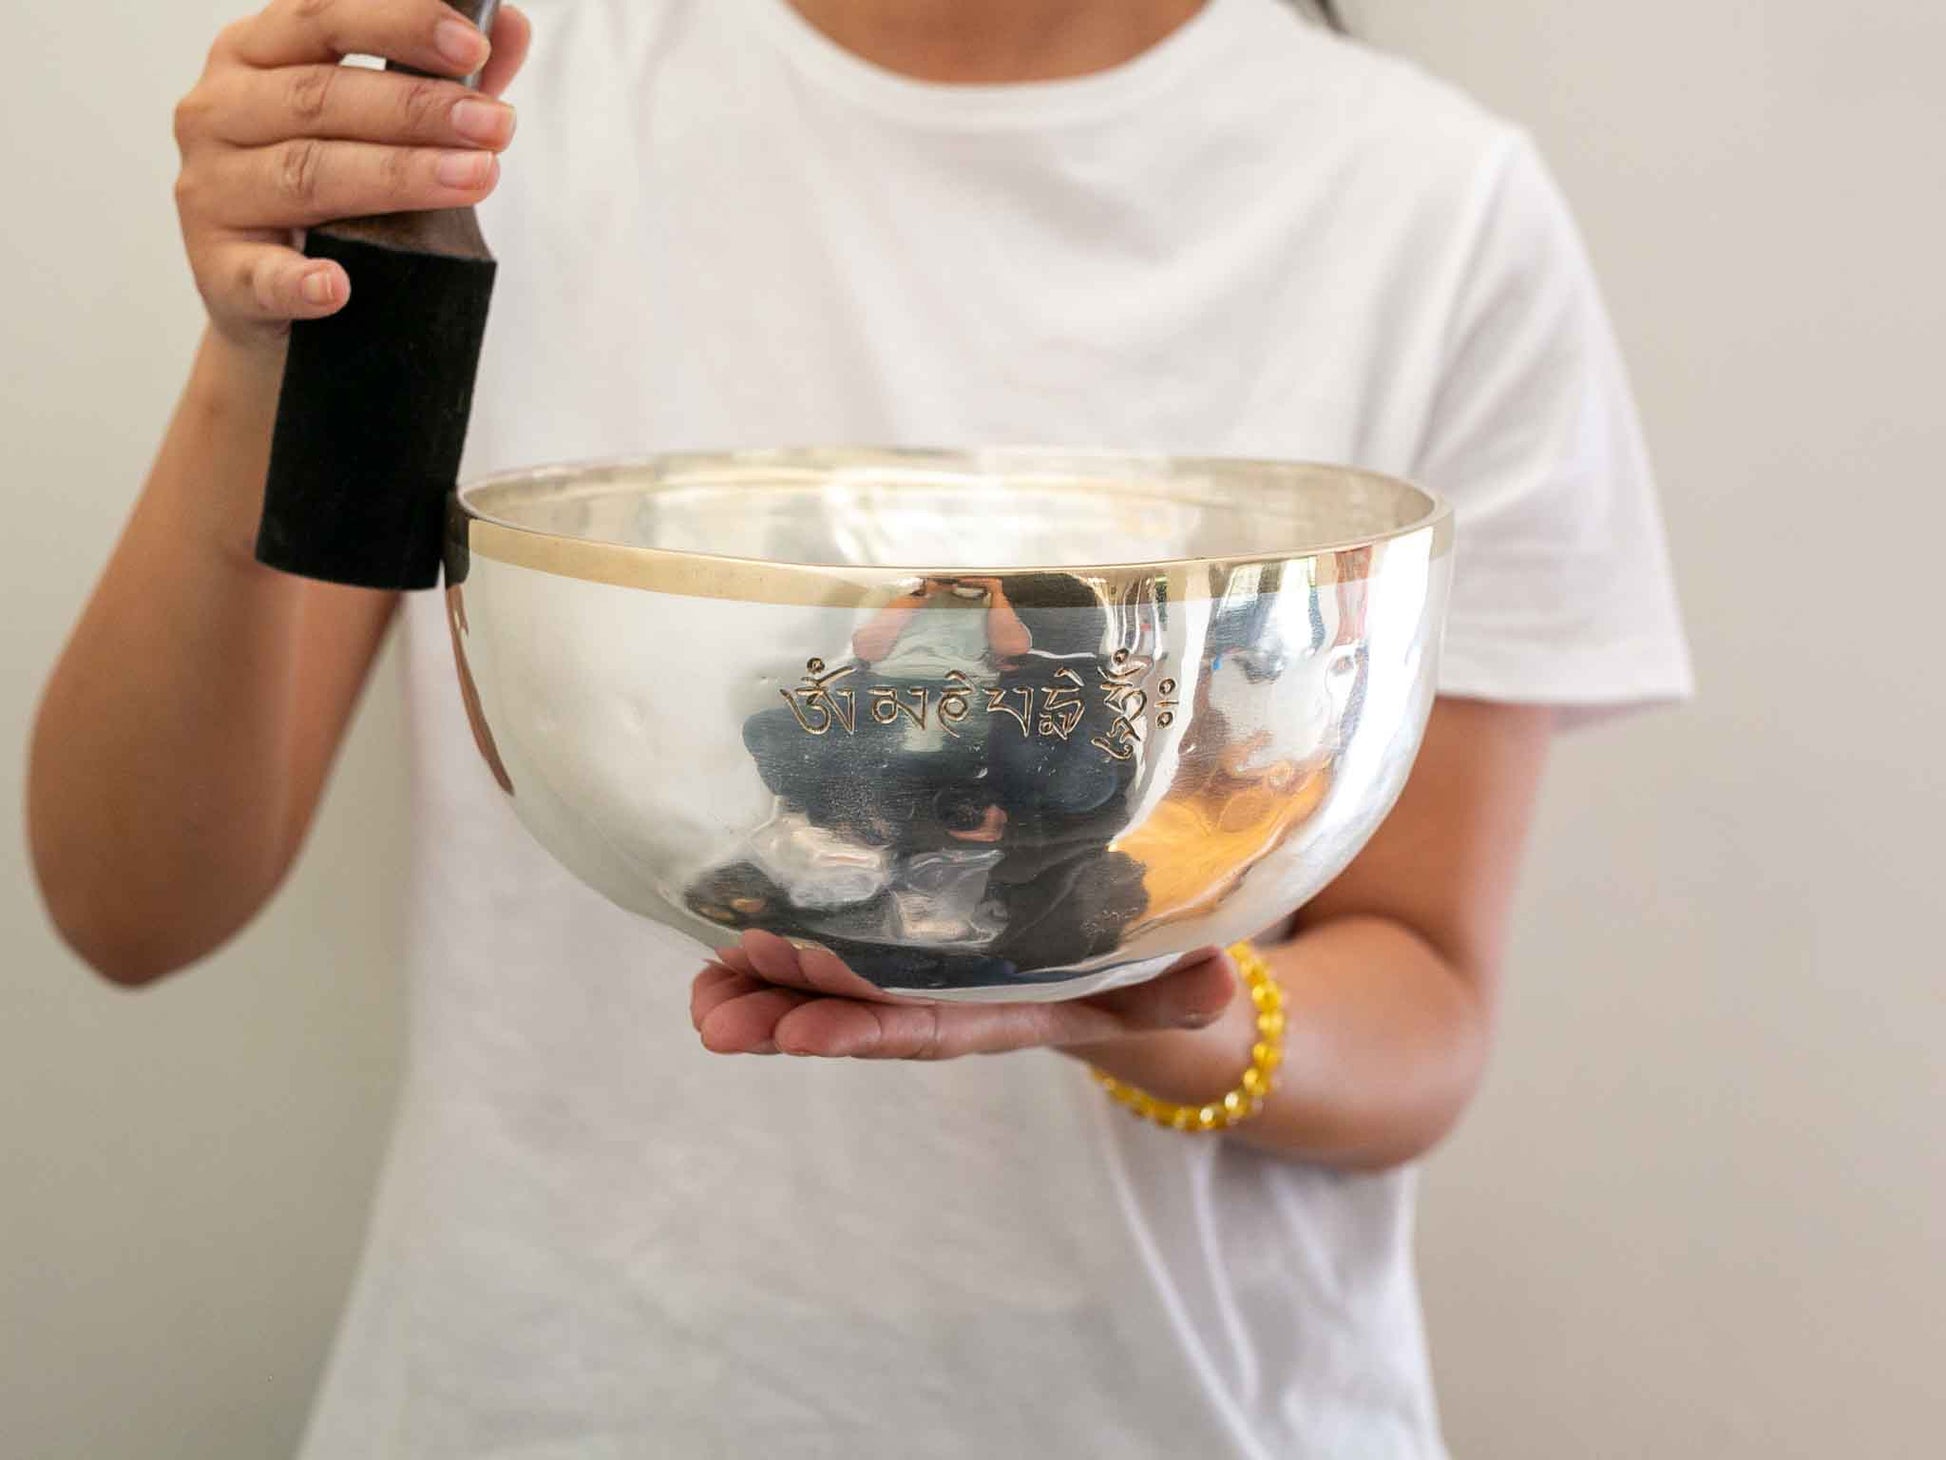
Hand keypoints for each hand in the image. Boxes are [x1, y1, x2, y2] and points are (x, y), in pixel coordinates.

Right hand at [172, 1, 531, 349]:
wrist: (268, 293)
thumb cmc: (330, 192)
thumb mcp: (376, 122)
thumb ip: (440, 77)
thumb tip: (511, 27)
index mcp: (252, 54)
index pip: (321, 18)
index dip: (398, 24)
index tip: (474, 45)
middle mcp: (218, 112)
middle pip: (320, 98)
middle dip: (417, 109)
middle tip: (496, 125)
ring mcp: (211, 192)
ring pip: (305, 175)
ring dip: (396, 176)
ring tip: (475, 179)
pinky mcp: (220, 272)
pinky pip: (260, 275)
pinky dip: (298, 280)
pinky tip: (336, 285)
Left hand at [691, 930, 1238, 1059]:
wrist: (1106, 973)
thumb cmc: (1132, 976)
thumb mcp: (1165, 984)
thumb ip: (1185, 989)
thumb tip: (1221, 984)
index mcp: (996, 1011)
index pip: (926, 1026)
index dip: (866, 1027)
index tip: (803, 1029)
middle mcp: (940, 1002)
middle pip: (856, 1014)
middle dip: (789, 1011)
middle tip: (721, 1006)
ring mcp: (908, 977)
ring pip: (824, 992)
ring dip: (759, 997)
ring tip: (700, 994)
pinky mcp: (889, 945)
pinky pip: (818, 959)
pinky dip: (764, 962)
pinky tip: (714, 957)